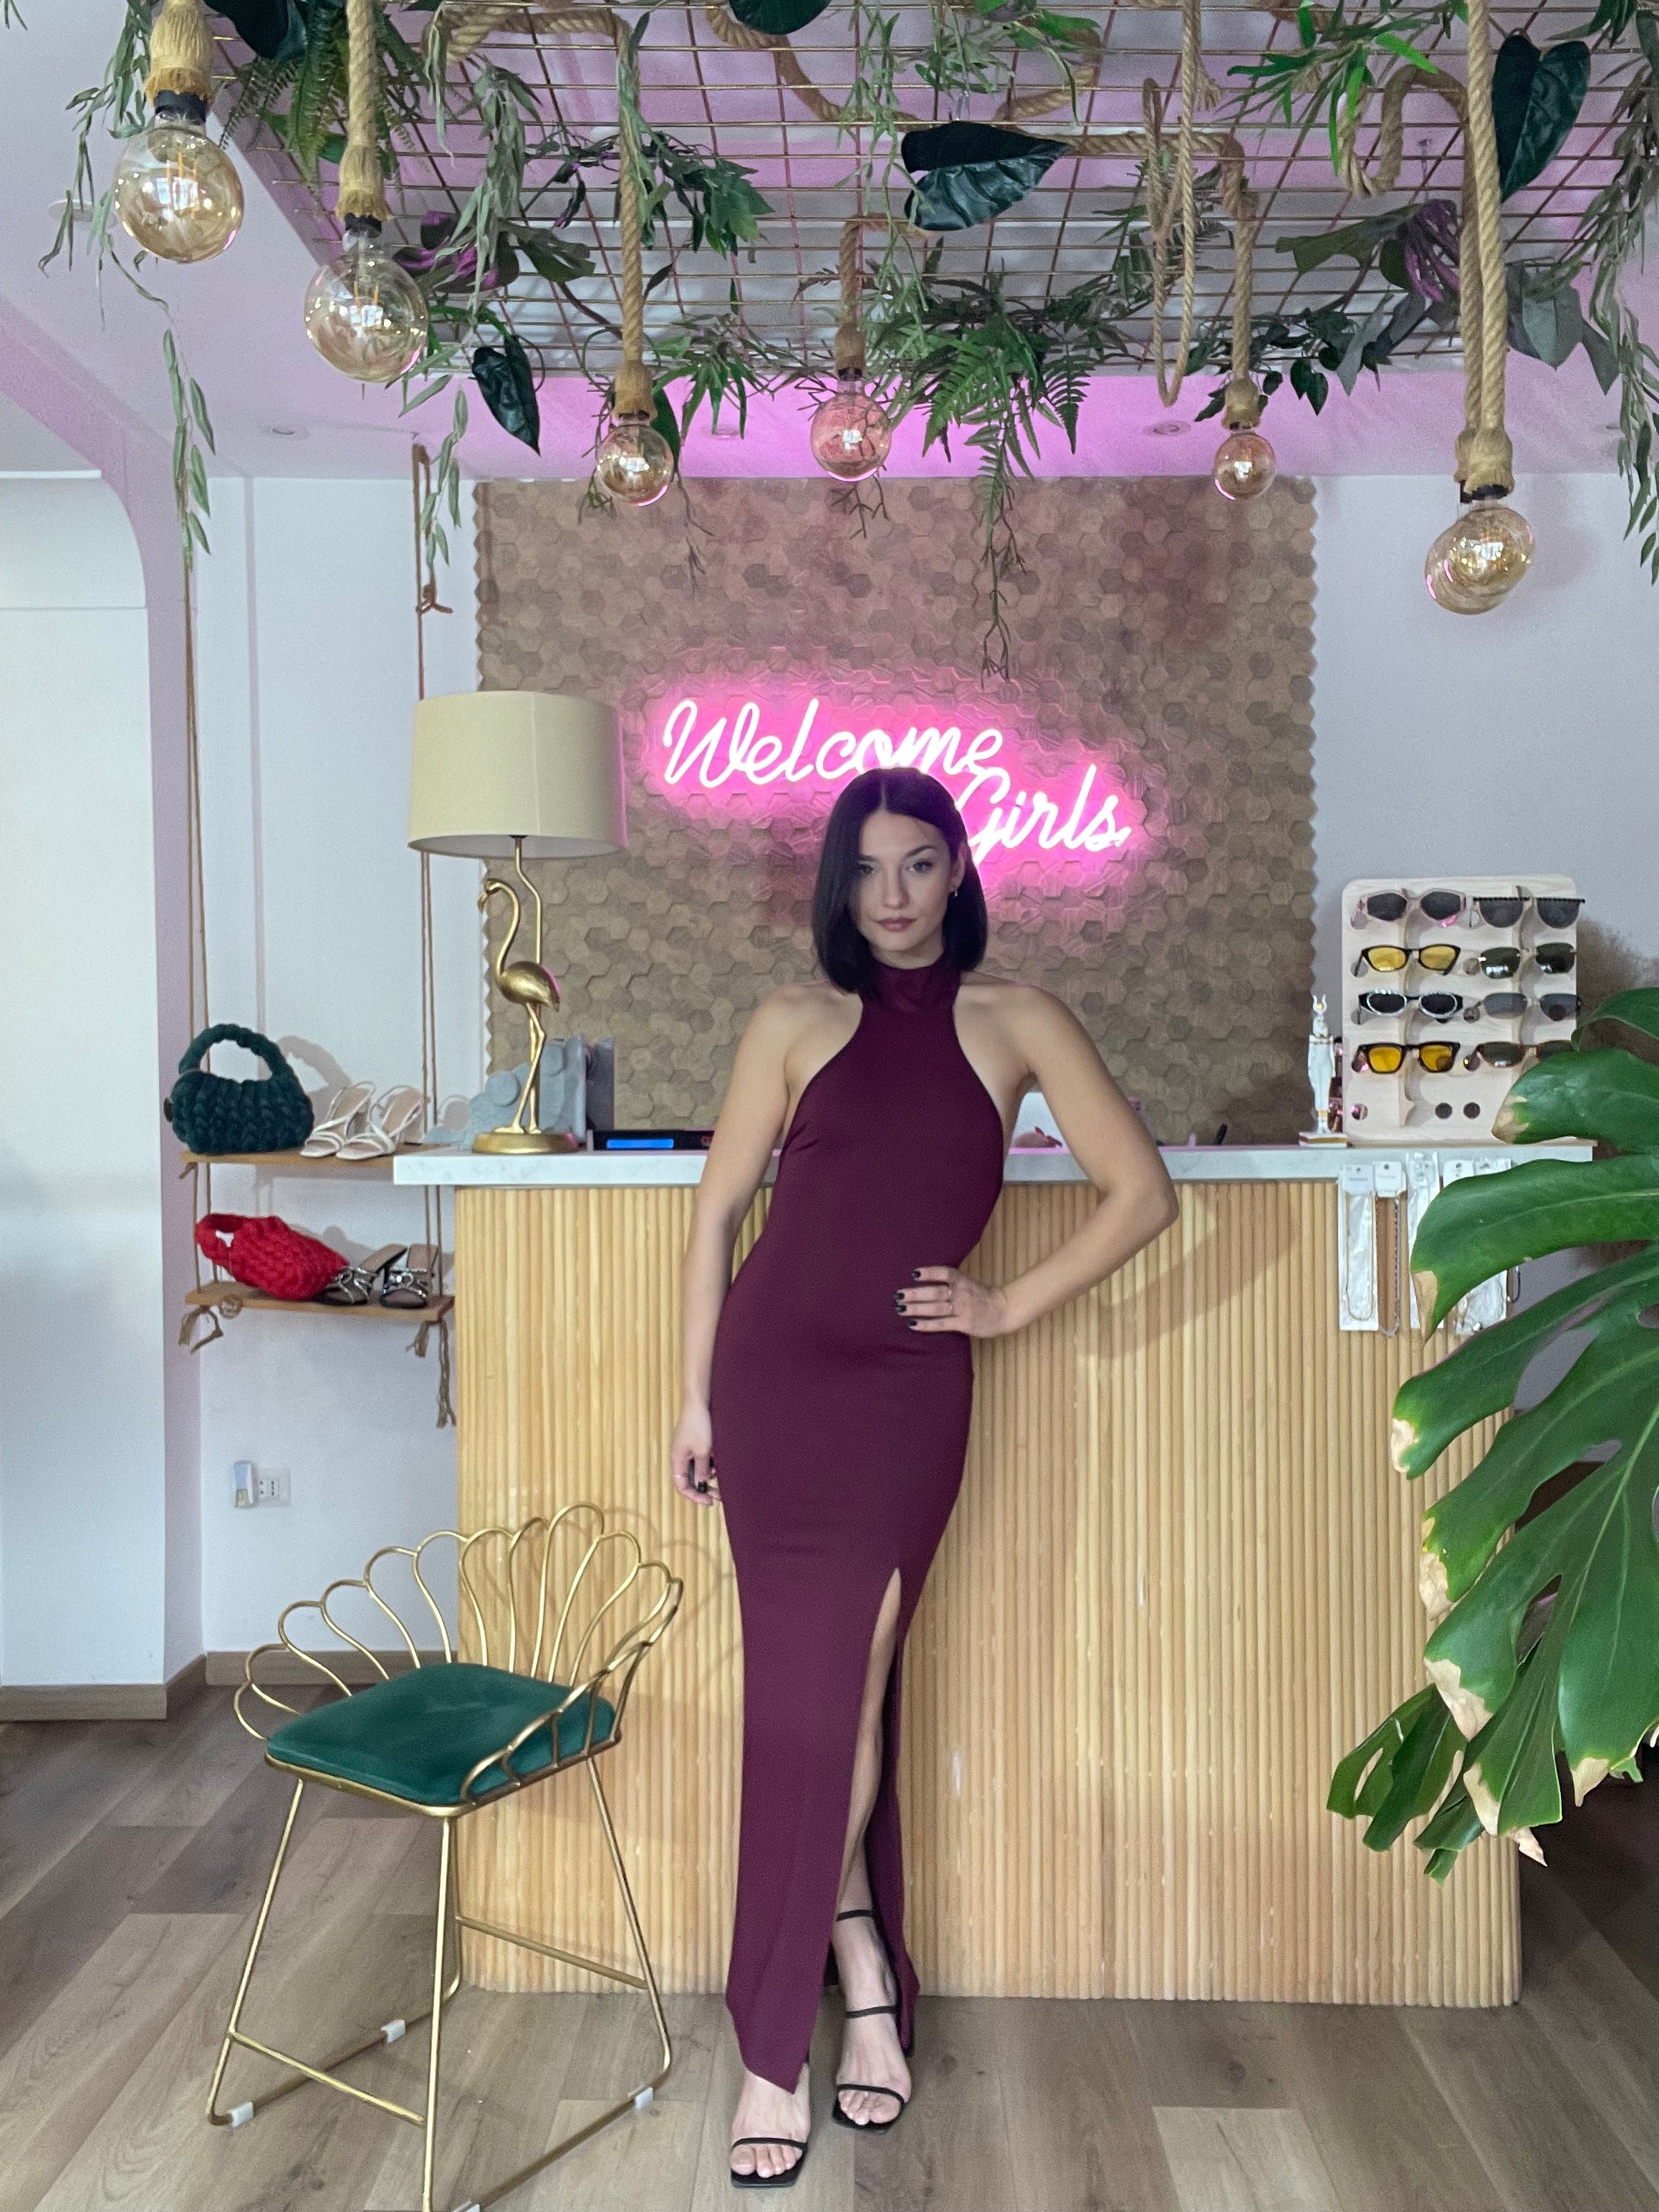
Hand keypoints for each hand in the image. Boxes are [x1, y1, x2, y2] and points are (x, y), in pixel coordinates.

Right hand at [670, 1403, 719, 1506]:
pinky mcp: (695, 1444)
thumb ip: (702, 1470)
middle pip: (690, 1480)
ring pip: (698, 1470)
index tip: (709, 1501)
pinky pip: (702, 1459)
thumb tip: (702, 1485)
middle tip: (720, 1495)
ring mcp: (687, 1450)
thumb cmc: (698, 1425)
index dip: (695, 1496)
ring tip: (720, 1471)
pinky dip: (710, 1463)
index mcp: (677, 1461)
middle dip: (704, 1488)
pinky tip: (718, 1460)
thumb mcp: (702, 1451)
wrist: (699, 1402)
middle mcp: (680, 1457)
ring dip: (709, 1474)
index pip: (682, 1486)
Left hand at [896, 1266, 1010, 1337]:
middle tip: (898, 1295)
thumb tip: (926, 1281)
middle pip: (936, 1292)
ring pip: (936, 1308)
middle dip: (915, 1294)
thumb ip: (951, 1282)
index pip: (945, 1273)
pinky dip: (927, 1324)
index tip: (914, 1273)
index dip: (930, 1273)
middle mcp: (962, 1293)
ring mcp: (963, 1309)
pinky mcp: (964, 1324)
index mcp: (963, 1281)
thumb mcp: (969, 1283)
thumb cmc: (982, 1297)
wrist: (1004, 1310)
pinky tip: (913, 1324)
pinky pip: (942, 1324)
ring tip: (900, 1308)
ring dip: (917, 1308)